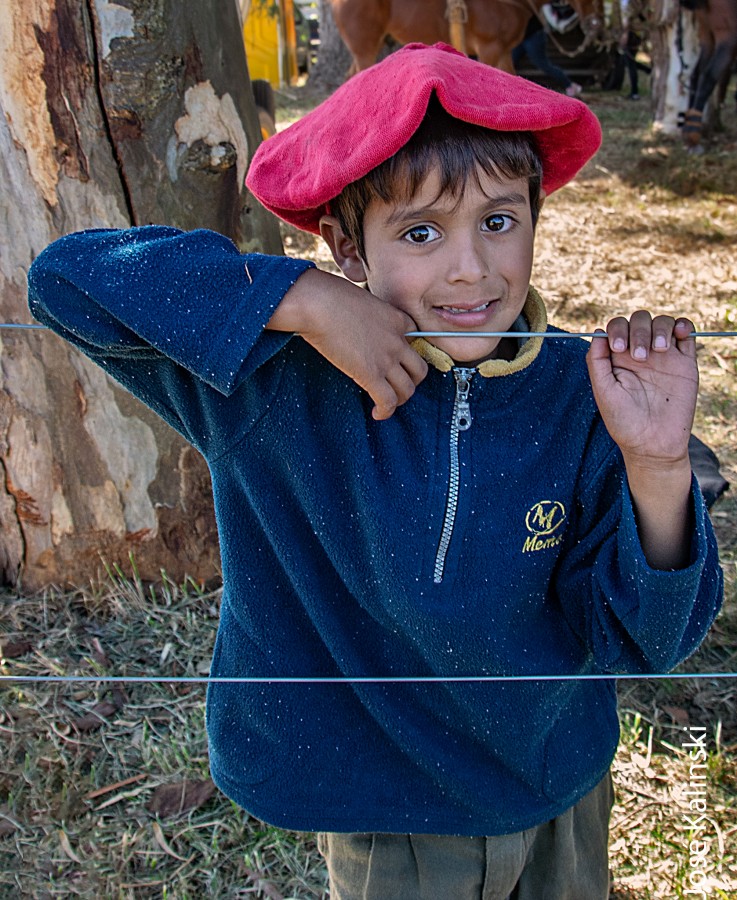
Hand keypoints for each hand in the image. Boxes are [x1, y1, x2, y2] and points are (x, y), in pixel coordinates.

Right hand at [268, 268, 427, 419]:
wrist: (319, 303)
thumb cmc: (330, 295)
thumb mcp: (362, 300)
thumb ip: (369, 315)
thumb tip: (357, 322)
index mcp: (398, 319)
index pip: (418, 341)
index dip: (409, 355)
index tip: (398, 363)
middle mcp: (398, 341)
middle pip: (420, 369)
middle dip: (412, 381)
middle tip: (397, 386)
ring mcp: (387, 359)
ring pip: (407, 389)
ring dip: (400, 399)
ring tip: (387, 402)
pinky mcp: (371, 374)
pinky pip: (388, 401)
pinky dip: (385, 411)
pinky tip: (377, 413)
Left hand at [586, 311, 697, 466]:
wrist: (653, 444)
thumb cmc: (624, 422)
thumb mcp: (604, 392)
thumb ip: (597, 362)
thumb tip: (596, 332)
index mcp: (618, 358)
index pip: (617, 328)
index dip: (617, 330)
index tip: (618, 348)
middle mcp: (640, 353)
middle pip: (640, 320)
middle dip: (638, 330)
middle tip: (639, 356)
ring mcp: (663, 356)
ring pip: (663, 323)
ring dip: (660, 328)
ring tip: (658, 350)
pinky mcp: (685, 362)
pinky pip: (687, 334)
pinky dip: (684, 326)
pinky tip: (679, 334)